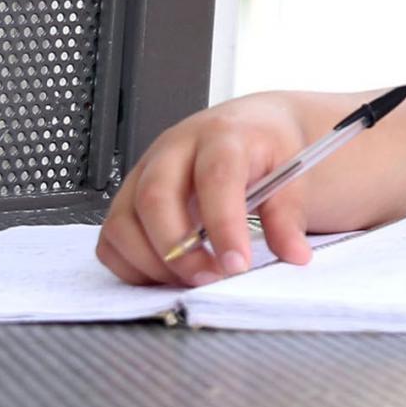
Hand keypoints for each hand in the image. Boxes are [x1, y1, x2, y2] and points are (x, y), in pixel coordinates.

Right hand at [97, 92, 322, 287]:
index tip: (238, 265)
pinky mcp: (127, 198)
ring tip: (193, 280)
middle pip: (155, 198)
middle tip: (210, 278)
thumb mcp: (291, 168)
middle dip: (178, 250)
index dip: (223, 225)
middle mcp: (173, 150)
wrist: (247, 126)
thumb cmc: (265, 147)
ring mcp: (143, 173)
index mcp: (221, 135)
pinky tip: (167, 275)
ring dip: (154, 263)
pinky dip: (132, 266)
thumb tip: (294, 253)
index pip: (214, 177)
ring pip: (123, 222)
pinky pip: (111, 239)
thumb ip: (289, 213)